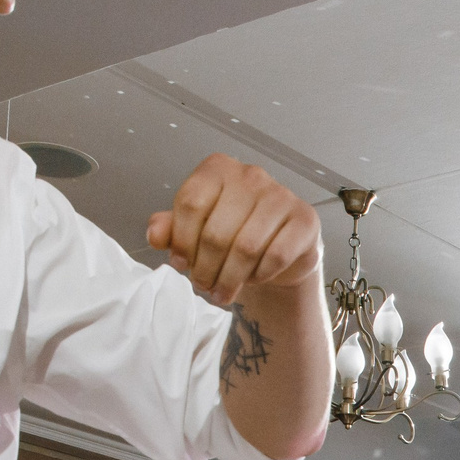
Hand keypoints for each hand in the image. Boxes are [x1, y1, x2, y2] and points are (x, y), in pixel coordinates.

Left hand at [146, 153, 322, 305]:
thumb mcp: (196, 229)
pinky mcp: (305, 220)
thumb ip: (171, 228)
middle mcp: (251, 175)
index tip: (179, 263)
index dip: (180, 241)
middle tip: (203, 285)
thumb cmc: (235, 234)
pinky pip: (275, 256)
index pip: (190, 203)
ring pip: (245, 247)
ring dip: (229, 278)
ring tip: (222, 292)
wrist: (281, 250)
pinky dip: (259, 275)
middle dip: (205, 268)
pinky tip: (252, 279)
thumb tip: (155, 234)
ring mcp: (281, 195)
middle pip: (216, 231)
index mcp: (219, 168)